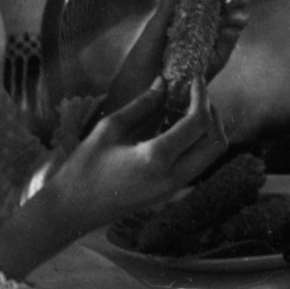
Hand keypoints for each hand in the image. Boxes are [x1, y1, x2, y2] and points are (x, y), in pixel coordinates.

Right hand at [0, 78, 229, 279]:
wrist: (73, 210)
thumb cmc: (84, 167)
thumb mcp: (110, 128)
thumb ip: (142, 105)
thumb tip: (164, 83)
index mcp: (157, 158)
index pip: (198, 123)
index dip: (202, 96)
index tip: (196, 78)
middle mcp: (173, 176)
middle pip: (216, 143)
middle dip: (213, 114)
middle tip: (196, 95)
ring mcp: (174, 188)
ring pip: (210, 157)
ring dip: (207, 130)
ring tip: (186, 109)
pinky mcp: (170, 192)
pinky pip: (196, 165)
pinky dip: (195, 144)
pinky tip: (175, 128)